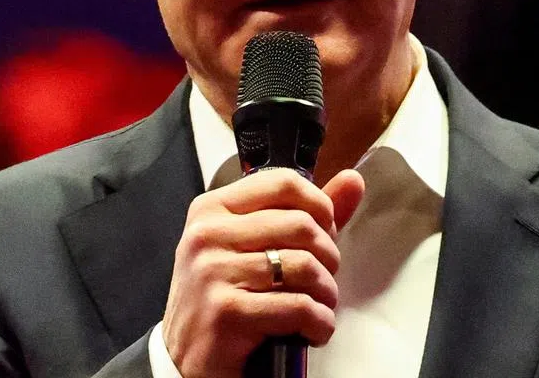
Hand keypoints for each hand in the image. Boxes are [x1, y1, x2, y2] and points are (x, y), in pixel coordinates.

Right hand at [160, 168, 364, 377]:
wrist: (185, 361)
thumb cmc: (227, 299)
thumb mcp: (256, 248)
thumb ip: (306, 214)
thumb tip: (353, 180)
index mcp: (213, 209)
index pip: (283, 183)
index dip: (319, 206)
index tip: (325, 231)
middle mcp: (207, 235)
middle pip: (301, 225)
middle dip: (328, 256)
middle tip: (324, 278)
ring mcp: (212, 272)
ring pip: (305, 266)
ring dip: (327, 293)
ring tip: (320, 306)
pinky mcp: (225, 312)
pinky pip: (298, 306)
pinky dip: (319, 323)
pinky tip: (313, 330)